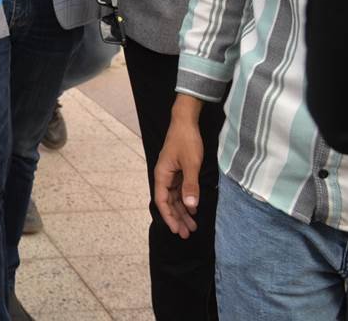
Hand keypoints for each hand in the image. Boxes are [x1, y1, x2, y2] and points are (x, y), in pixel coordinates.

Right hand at [154, 98, 204, 237]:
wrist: (186, 122)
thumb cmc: (186, 141)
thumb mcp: (191, 163)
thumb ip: (190, 185)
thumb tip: (190, 206)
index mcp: (162, 175)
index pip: (162, 201)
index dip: (168, 217)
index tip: (176, 230)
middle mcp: (164, 176)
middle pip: (168, 202)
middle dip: (177, 218)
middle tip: (186, 234)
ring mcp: (171, 174)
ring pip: (175, 198)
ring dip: (182, 212)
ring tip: (192, 226)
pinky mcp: (179, 171)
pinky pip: (180, 191)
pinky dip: (186, 201)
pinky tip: (193, 209)